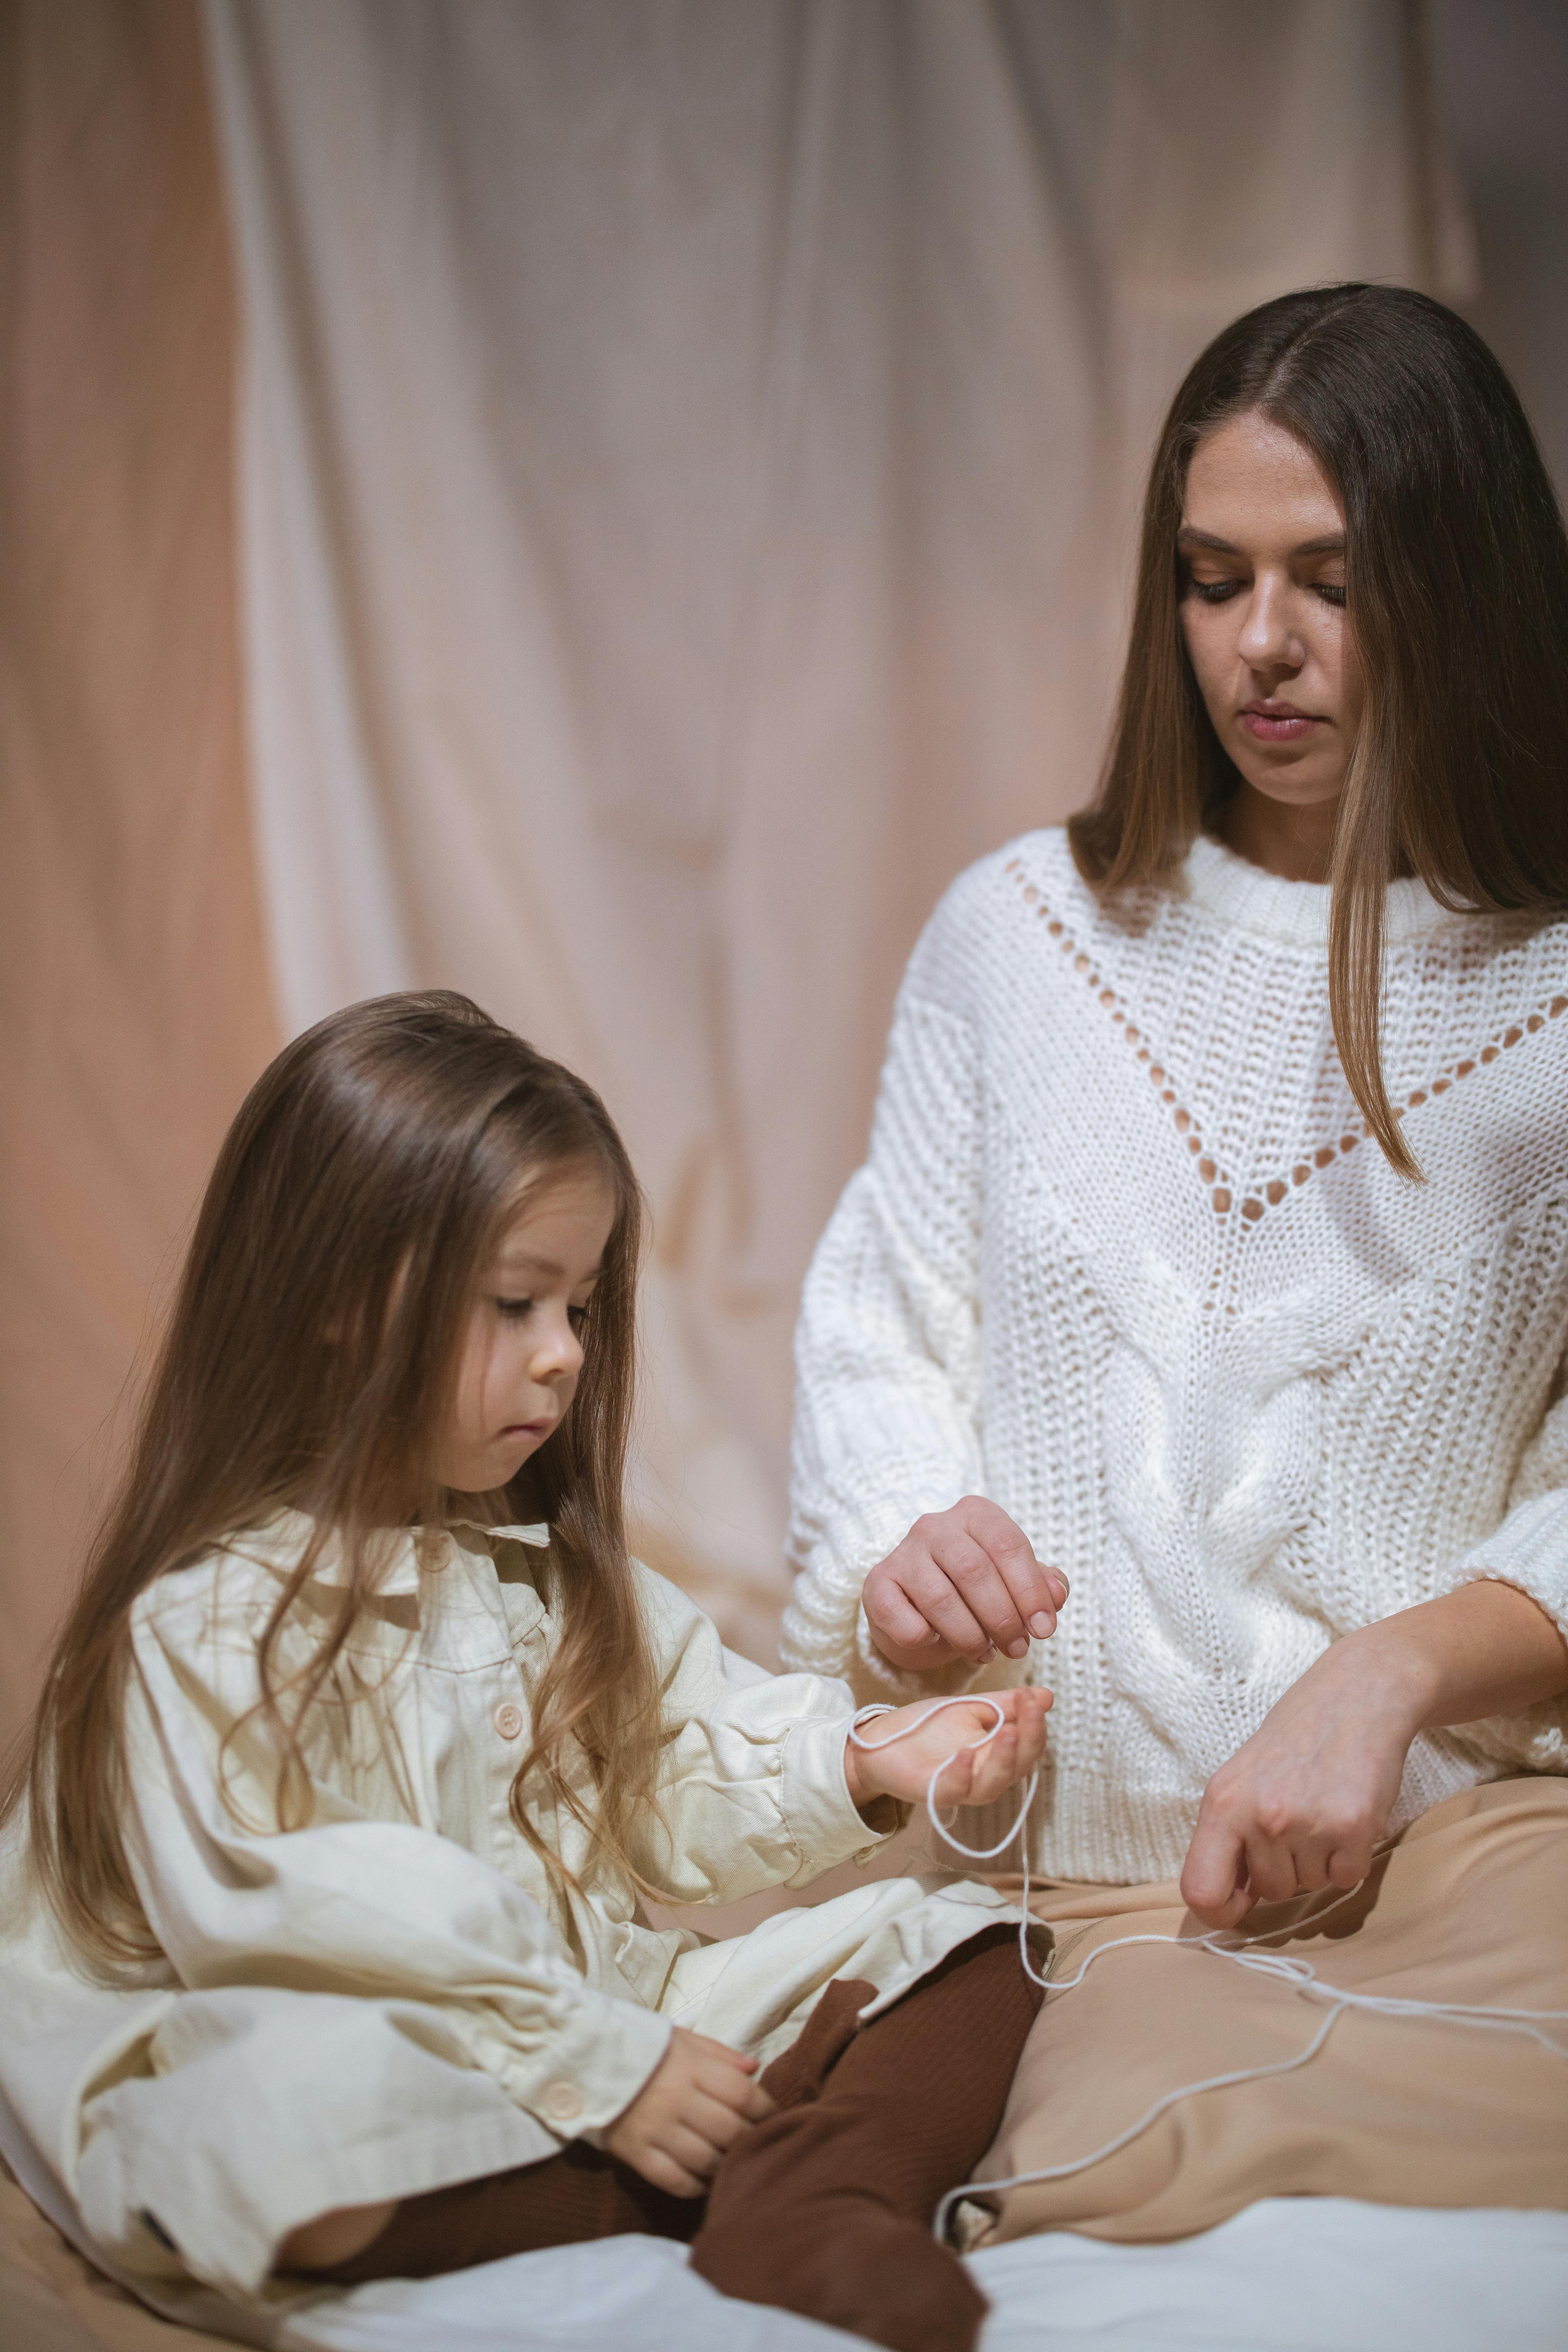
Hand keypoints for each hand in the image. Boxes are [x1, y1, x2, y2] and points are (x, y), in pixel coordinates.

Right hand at [604, 2028, 772, 2197]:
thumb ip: (720, 2054)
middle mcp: (675, 2099)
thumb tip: (756, 2070)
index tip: (769, 2116)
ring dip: (724, 2166)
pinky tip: (703, 2181)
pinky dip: (694, 2186)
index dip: (765, 2109)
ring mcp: (654, 2129)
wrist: (585, 2059)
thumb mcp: (682, 2039)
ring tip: (728, 2161)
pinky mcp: (635, 2153)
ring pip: (705, 2160)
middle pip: (729, 2131)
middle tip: (751, 2142)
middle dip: (747, 2139)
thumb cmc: (643, 2049)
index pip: (742, 2094)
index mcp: (690, 2067)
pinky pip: (673, 2180)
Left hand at [844, 1687, 1051, 1816]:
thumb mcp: (971, 1708)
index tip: (1033, 1696)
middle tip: (1029, 1708)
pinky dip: (961, 1774)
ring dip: (1003, 1759)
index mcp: (996, 1755)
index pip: (1028, 1745)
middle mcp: (984, 1775)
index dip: (1035, 1722)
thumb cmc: (929, 1727)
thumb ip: (1006, 1705)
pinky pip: (953, 1790)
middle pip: (1018, 1767)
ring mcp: (960, 1787)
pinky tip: (965, 1754)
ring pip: (992, 1784)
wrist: (881, 1740)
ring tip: (1009, 1731)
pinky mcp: (933, 1792)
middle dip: (1028, 1737)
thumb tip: (1046, 1695)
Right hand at [863, 1497, 1068, 1671]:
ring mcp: (902, 1553)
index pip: (1008, 1545)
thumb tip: (1057, 1594)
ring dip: (970, 1636)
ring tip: (985, 1652)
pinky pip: (904, 1619)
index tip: (1045, 1630)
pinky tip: (938, 1641)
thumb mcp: (1013, 1583)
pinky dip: (926, 1638)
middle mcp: (935, 1526)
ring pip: (940, 1599)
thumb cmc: (972, 1591)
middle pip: (975, 1571)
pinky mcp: (877, 1585)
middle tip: (1017, 1649)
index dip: (1031, 1592)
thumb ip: (1041, 1585)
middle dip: (1003, 1619)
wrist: (916, 1608)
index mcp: (975, 1514)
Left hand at [1179, 1633, 1420, 1929]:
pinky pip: (1345, 1878)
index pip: (1200, 1891)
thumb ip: (1229, 1835)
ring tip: (1320, 1810)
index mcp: (1222, 1804)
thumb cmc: (1293, 1740)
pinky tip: (1346, 1817)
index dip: (1219, 1911)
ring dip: (1317, 1861)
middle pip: (1269, 1891)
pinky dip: (1348, 1858)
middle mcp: (1262, 1817)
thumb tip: (1229, 1897)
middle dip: (1283, 1869)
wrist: (1355, 1698)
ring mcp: (1308, 1824)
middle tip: (1296, 1821)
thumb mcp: (1241, 1779)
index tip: (1239, 1902)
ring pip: (1309, 1886)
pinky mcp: (1354, 1828)